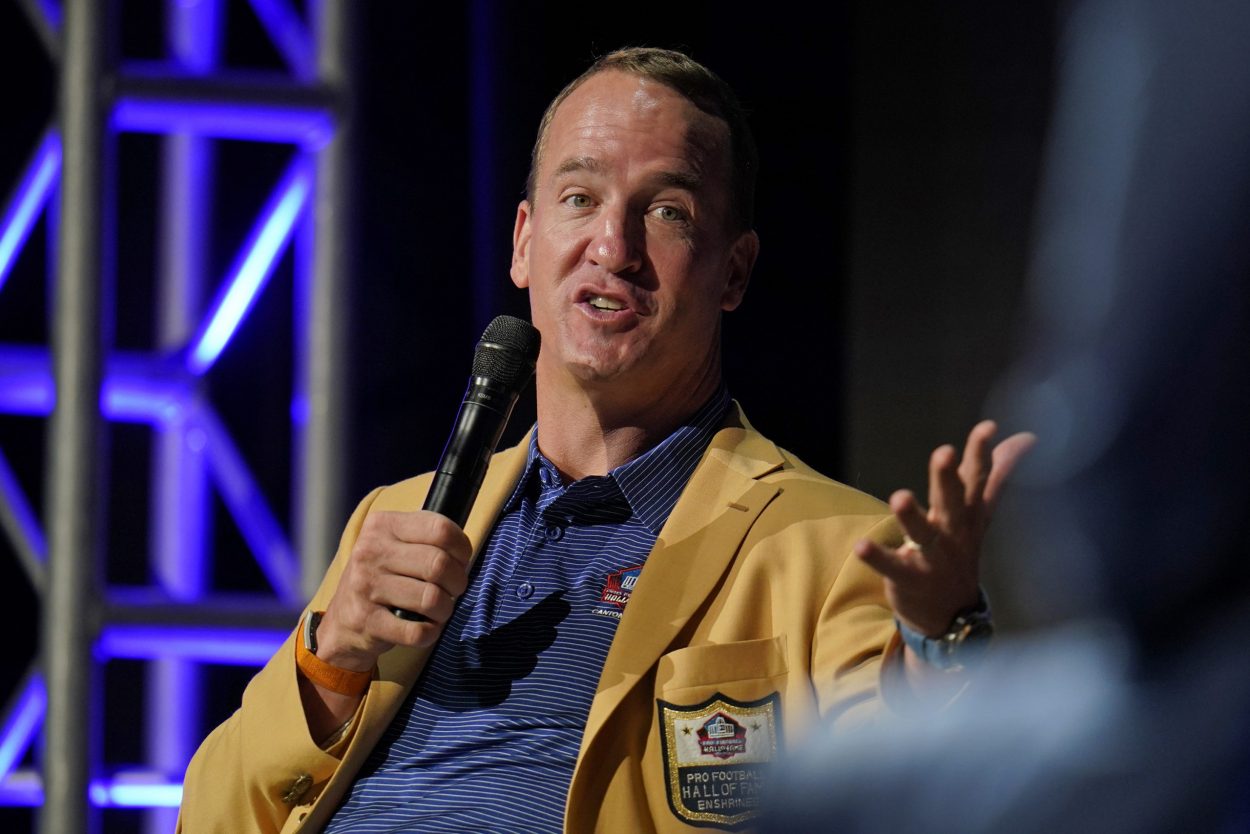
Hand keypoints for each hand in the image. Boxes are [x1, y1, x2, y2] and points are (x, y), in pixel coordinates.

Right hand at [316, 510, 472, 671]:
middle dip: (457, 582)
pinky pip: (417, 631)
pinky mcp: (366, 620)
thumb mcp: (395, 544)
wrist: (342, 622)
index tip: (460, 560)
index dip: (462, 548)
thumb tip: (463, 548)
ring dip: (445, 610)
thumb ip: (426, 536)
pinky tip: (425, 627)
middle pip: (439, 564)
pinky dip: (430, 633)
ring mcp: (365, 586)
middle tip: (453, 589)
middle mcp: (370, 551)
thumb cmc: (382, 577)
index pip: (440, 529)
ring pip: (431, 599)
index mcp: (382, 525)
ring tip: (438, 610)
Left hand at [855, 420, 1034, 635]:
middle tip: (944, 453)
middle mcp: (953, 534)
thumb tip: (1027, 438)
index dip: (981, 455)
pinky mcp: (908, 578)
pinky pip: (892, 567)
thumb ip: (995, 475)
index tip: (986, 429)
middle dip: (948, 478)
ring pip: (922, 535)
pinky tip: (861, 545)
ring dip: (911, 516)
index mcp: (967, 515)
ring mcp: (933, 559)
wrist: (953, 616)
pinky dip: (877, 557)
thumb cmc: (960, 551)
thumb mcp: (979, 514)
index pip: (977, 480)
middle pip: (951, 502)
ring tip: (899, 496)